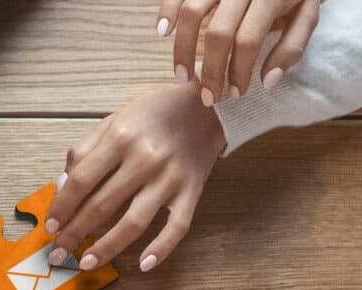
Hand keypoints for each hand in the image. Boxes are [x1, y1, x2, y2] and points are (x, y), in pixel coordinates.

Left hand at [45, 83, 224, 272]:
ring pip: (135, 222)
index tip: (50, 227)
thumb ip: (84, 152)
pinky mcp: (192, 191)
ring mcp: (170, 178)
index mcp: (119, 139)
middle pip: (102, 205)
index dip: (62, 207)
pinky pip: (177, 226)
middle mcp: (144, 160)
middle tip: (59, 254)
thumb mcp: (112, 122)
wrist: (206, 106)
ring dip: (108, 247)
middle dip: (75, 233)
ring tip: (87, 263)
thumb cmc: (151, 115)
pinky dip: (162, 248)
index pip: (81, 181)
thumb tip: (61, 188)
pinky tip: (144, 265)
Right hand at [158, 0, 319, 104]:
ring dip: (182, 49)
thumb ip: (292, 47)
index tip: (235, 93)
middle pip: (218, 33)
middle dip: (210, 70)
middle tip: (208, 97)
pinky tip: (163, 33)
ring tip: (181, 76)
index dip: (238, 71)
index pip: (248, 40)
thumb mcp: (307, 15)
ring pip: (191, 13)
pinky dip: (166, 11)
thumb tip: (267, 81)